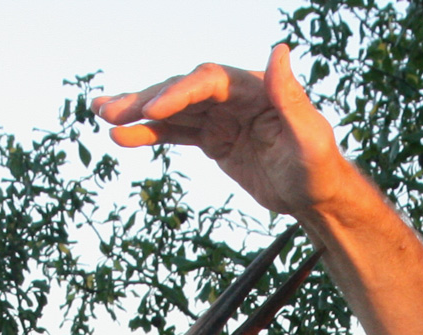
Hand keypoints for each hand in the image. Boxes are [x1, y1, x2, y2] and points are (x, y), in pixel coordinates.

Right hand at [92, 44, 354, 218]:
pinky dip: (148, 134)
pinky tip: (121, 137)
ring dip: (136, 113)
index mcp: (255, 87)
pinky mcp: (213, 138)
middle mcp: (233, 95)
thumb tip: (279, 51)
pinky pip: (175, 133)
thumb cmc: (320, 167)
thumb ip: (290, 96)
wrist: (317, 196)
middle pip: (181, 91)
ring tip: (102, 118)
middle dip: (146, 101)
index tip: (152, 111)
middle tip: (110, 111)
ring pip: (172, 111)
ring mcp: (220, 116)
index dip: (179, 93)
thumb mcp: (310, 136)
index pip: (209, 82)